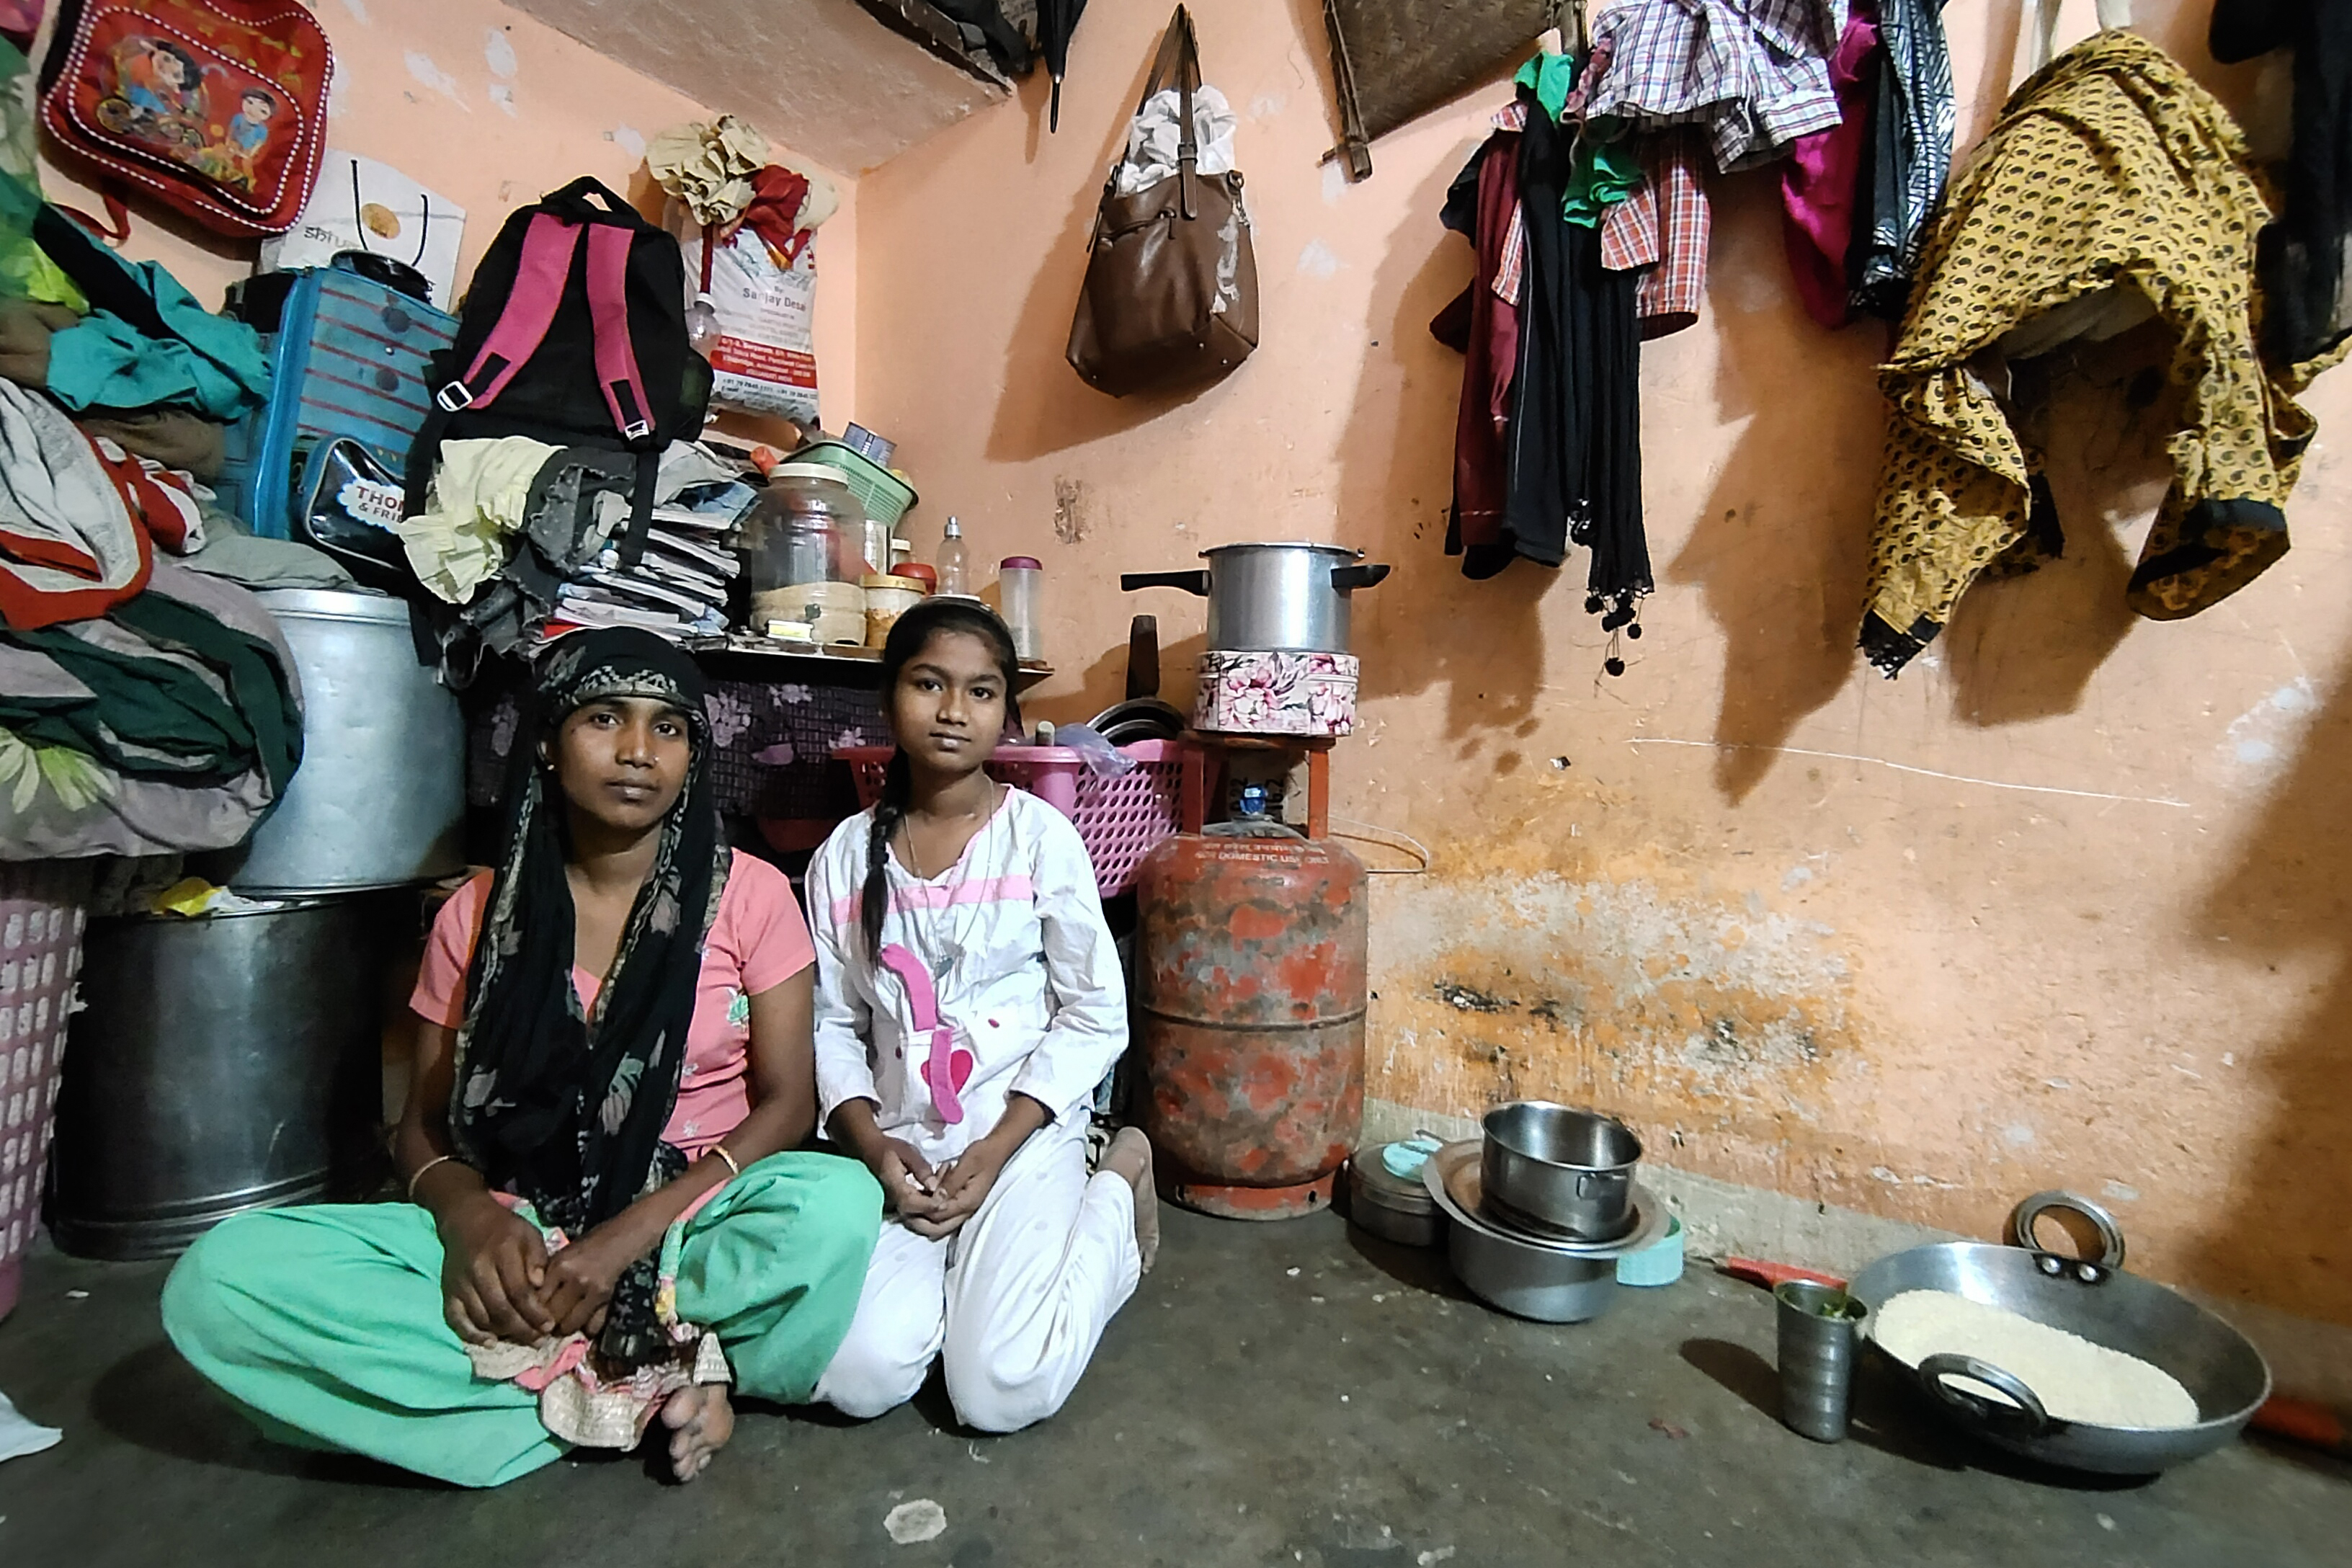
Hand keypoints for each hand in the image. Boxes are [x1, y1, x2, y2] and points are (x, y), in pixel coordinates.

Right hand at [437, 1195, 553, 1344]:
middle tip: (539, 1341)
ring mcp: (460, 1283)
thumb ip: (537, 1258)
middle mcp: (478, 1270)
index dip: (535, 1313)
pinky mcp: (448, 1292)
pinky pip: (456, 1319)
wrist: (465, 1219)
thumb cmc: (504, 1228)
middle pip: (500, 1309)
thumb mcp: (529, 1233)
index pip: (519, 1291)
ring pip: (481, 1317)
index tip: (549, 1326)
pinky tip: (490, 1341)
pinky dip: (471, 1334)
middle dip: (522, 1329)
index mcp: (501, 1253)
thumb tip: (540, 1285)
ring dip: (503, 1333)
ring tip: (522, 1339)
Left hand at [540, 1223, 642, 1337]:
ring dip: (563, 1328)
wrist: (620, 1240)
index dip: (532, 1310)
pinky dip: (585, 1329)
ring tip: (561, 1325)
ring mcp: (593, 1291)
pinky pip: (591, 1326)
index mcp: (559, 1266)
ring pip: (569, 1324)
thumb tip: (532, 1305)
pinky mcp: (606, 1299)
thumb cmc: (586, 1246)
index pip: (537, 1299)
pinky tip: (581, 1324)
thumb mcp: (561, 1256)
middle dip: (545, 1323)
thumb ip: (546, 1278)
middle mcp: (575, 1280)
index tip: (531, 1315)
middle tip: (544, 1324)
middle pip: (551, 1315)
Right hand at [865, 1135, 946, 1221]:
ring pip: (914, 1213)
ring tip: (945, 1194)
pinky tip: (937, 1193)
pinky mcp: (897, 1202)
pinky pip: (912, 1209)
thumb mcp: (908, 1152)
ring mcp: (892, 1202)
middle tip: (949, 1197)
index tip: (944, 1197)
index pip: (910, 1201)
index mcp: (892, 1185)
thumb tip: (934, 1187)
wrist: (871, 1150)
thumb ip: (921, 1169)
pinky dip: (926, 1204)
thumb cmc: (890, 1148)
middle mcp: (891, 1198)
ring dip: (931, 1207)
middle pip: (913, 1213)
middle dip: (933, 1208)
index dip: (928, 1203)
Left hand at [906, 1134, 1015, 1239]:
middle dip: (919, 1222)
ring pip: (940, 1226)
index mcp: (967, 1202)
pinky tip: (925, 1196)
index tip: (908, 1198)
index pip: (939, 1214)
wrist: (996, 1150)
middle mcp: (966, 1211)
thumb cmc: (982, 1154)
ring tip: (912, 1203)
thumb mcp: (966, 1164)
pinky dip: (931, 1210)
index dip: (922, 1209)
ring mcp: (965, 1210)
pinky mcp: (961, 1204)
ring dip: (924, 1217)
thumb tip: (935, 1197)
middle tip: (905, 1208)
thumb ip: (951, 1183)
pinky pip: (943, 1216)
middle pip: (938, 1228)